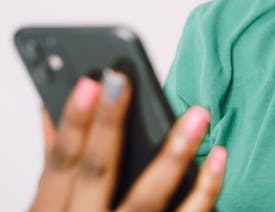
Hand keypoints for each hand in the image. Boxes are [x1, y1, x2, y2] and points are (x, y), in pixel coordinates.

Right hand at [31, 70, 225, 211]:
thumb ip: (58, 171)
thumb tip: (50, 113)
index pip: (61, 164)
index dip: (74, 122)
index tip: (91, 82)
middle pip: (97, 173)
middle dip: (108, 125)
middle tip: (124, 79)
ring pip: (147, 200)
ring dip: (173, 154)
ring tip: (197, 116)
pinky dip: (205, 191)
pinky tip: (219, 158)